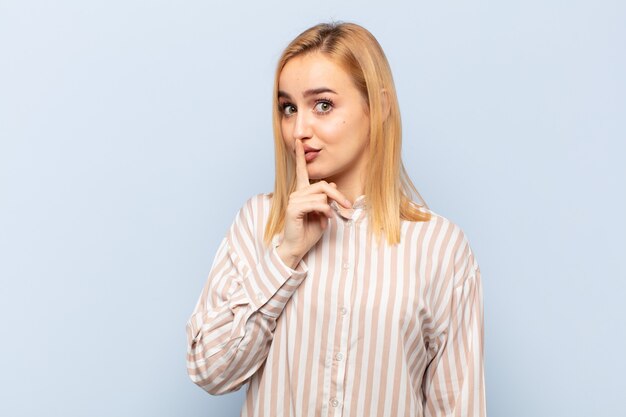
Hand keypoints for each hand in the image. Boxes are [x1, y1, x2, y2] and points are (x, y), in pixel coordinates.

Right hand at [276, 139, 351, 267]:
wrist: (297, 247)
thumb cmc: (309, 232)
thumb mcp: (323, 213)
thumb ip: (326, 199)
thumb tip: (332, 185)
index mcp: (302, 193)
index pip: (301, 171)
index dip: (300, 156)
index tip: (298, 142)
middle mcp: (297, 193)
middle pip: (322, 185)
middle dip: (338, 195)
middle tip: (348, 206)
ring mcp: (294, 200)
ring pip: (321, 195)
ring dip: (331, 208)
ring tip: (330, 219)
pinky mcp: (294, 209)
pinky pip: (317, 204)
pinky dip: (326, 212)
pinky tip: (326, 220)